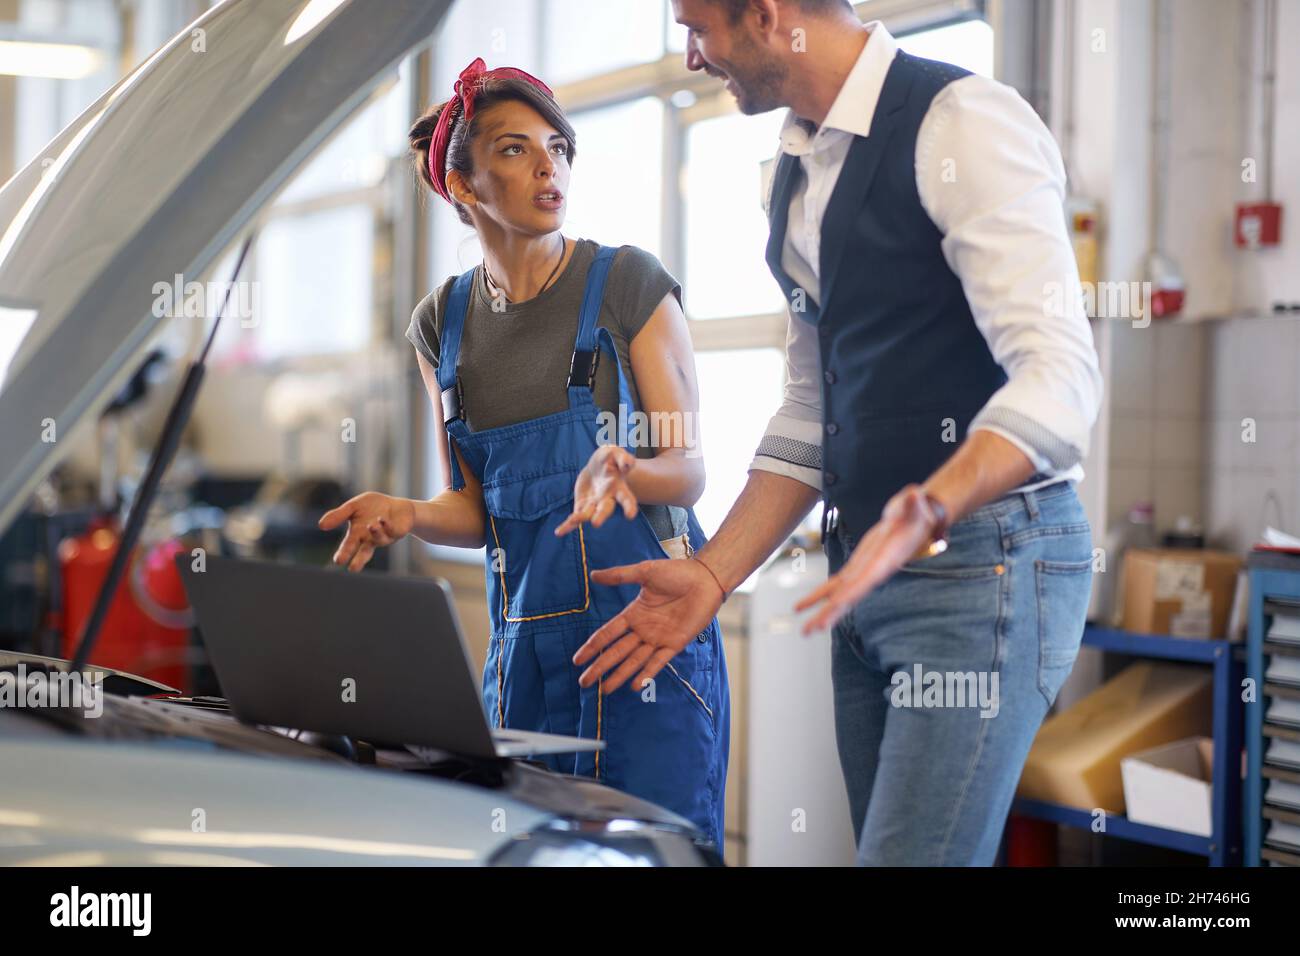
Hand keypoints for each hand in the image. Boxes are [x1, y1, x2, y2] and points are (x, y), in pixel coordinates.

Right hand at [318, 493, 415, 571]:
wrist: (398, 506)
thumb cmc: (373, 507)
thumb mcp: (353, 507)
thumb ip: (338, 515)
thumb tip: (321, 526)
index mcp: (358, 534)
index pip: (348, 546)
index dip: (344, 553)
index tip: (338, 561)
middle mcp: (371, 539)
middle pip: (364, 552)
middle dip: (358, 560)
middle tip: (352, 569)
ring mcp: (385, 537)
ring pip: (379, 539)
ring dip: (375, 533)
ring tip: (370, 526)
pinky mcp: (398, 532)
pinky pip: (392, 531)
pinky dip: (386, 526)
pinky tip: (381, 520)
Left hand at [555, 445, 637, 536]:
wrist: (598, 467)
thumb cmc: (611, 459)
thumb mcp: (616, 453)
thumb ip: (623, 459)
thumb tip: (628, 464)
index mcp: (619, 488)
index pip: (627, 499)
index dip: (629, 507)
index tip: (630, 515)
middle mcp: (607, 500)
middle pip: (605, 509)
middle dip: (600, 516)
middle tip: (596, 523)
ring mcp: (594, 505)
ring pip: (588, 514)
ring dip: (581, 518)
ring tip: (574, 520)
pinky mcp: (582, 506)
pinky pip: (575, 517)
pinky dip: (567, 526)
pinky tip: (559, 532)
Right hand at [572, 557, 724, 692]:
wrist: (704, 579)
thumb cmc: (676, 572)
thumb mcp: (644, 572)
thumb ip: (619, 576)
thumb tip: (593, 575)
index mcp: (633, 614)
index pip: (607, 634)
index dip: (592, 647)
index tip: (577, 660)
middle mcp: (643, 629)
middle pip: (616, 652)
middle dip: (600, 667)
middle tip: (585, 682)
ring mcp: (658, 638)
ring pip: (634, 660)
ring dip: (620, 675)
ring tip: (605, 690)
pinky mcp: (675, 644)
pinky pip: (658, 662)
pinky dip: (647, 673)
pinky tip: (635, 686)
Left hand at [795, 485, 942, 633]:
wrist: (917, 521)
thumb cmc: (917, 512)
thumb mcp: (916, 503)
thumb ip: (913, 501)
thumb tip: (913, 494)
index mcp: (884, 561)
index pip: (866, 579)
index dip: (851, 592)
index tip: (835, 605)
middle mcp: (873, 573)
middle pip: (849, 596)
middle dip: (830, 613)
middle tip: (810, 630)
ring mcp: (863, 572)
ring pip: (839, 596)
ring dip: (821, 611)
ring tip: (804, 629)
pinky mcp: (856, 567)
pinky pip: (835, 584)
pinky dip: (819, 595)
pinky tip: (803, 606)